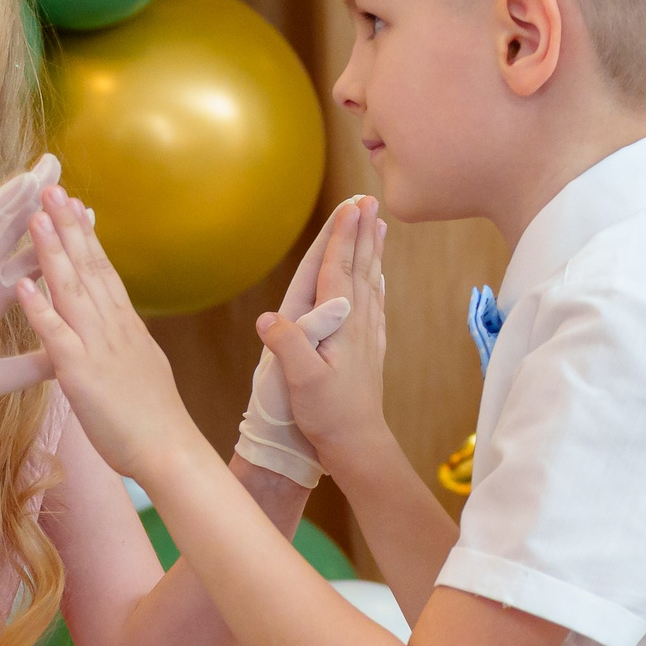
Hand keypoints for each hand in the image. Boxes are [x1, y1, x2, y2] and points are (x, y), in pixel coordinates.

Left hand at [15, 185, 203, 480]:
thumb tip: (122, 329)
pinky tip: (22, 283)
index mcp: (126, 327)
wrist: (170, 451)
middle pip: (89, 267)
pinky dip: (38, 307)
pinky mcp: (81, 373)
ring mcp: (98, 347)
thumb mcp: (142, 369)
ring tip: (34, 216)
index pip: (104, 271)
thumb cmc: (154, 420)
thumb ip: (126, 344)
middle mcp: (113, 327)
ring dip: (51, 250)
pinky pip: (56, 335)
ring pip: (72, 289)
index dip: (88, 237)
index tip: (75, 206)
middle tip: (52, 189)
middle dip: (68, 226)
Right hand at [266, 195, 389, 472]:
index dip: (343, 235)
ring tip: (378, 225)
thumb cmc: (328, 415)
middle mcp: (357, 323)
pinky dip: (376, 283)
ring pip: (370, 281)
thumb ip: (288, 345)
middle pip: (360, 266)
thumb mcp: (302, 381)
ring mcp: (367, 335)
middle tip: (368, 199)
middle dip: (362, 232)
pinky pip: (374, 305)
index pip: (339, 269)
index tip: (351, 204)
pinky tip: (378, 279)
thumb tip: (268, 317)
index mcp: (340, 323)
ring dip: (372, 251)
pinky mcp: (369, 349)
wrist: (358, 445)